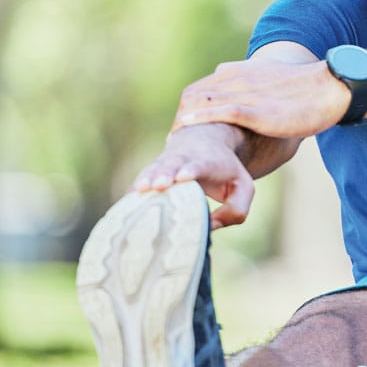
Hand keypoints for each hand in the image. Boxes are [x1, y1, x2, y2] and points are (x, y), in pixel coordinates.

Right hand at [131, 124, 253, 229]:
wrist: (202, 139)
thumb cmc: (226, 171)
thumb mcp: (243, 187)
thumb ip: (236, 209)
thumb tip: (210, 227)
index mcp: (209, 162)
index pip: (200, 165)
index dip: (191, 170)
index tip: (182, 177)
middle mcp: (184, 160)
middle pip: (172, 165)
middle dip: (165, 174)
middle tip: (158, 185)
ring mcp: (165, 164)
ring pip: (153, 170)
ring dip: (146, 180)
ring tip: (139, 191)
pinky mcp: (151, 172)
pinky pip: (140, 181)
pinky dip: (132, 192)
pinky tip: (123, 208)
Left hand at [171, 57, 349, 138]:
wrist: (330, 88)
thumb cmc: (305, 90)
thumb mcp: (271, 84)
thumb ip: (253, 90)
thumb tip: (242, 107)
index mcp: (239, 73)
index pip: (201, 89)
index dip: (187, 109)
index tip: (182, 130)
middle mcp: (237, 79)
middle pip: (194, 96)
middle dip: (180, 118)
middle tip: (173, 143)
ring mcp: (246, 93)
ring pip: (202, 103)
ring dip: (184, 122)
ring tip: (174, 143)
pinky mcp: (257, 109)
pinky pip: (222, 113)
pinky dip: (202, 121)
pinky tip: (188, 131)